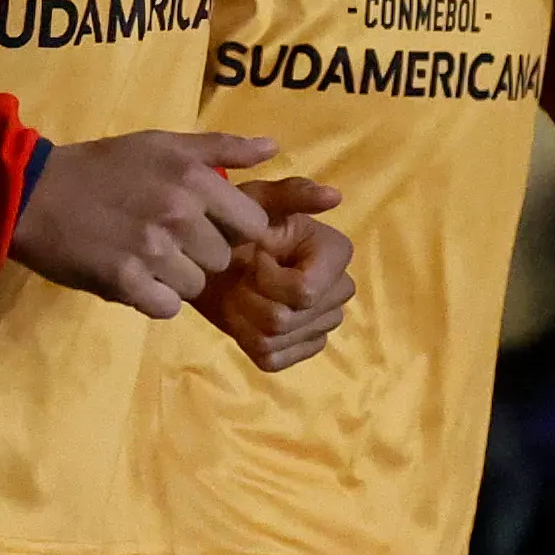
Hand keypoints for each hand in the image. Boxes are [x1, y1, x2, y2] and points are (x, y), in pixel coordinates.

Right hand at [9, 131, 277, 318]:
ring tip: (145, 257)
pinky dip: (152, 298)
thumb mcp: (164, 144)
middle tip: (165, 239)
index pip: (252, 225)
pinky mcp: (126, 281)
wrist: (35, 193)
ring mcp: (153, 250)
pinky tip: (133, 277)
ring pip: (197, 286)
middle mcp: (180, 213)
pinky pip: (167, 307)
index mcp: (194, 178)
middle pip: (223, 259)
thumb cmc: (104, 166)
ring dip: (175, 279)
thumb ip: (223, 147)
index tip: (206, 225)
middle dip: (200, 254)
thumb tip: (274, 148)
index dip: (232, 230)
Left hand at [194, 196, 355, 373]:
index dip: (267, 279)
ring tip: (238, 291)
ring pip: (274, 340)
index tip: (255, 255)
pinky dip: (247, 339)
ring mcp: (323, 324)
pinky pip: (271, 359)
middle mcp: (339, 291)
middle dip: (250, 297)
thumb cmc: (236, 223)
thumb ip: (291, 194)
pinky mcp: (302, 348)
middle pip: (285, 320)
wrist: (214, 257)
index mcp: (337, 254)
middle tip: (241, 274)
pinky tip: (244, 315)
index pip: (304, 292)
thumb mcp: (255, 200)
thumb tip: (334, 196)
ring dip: (242, 317)